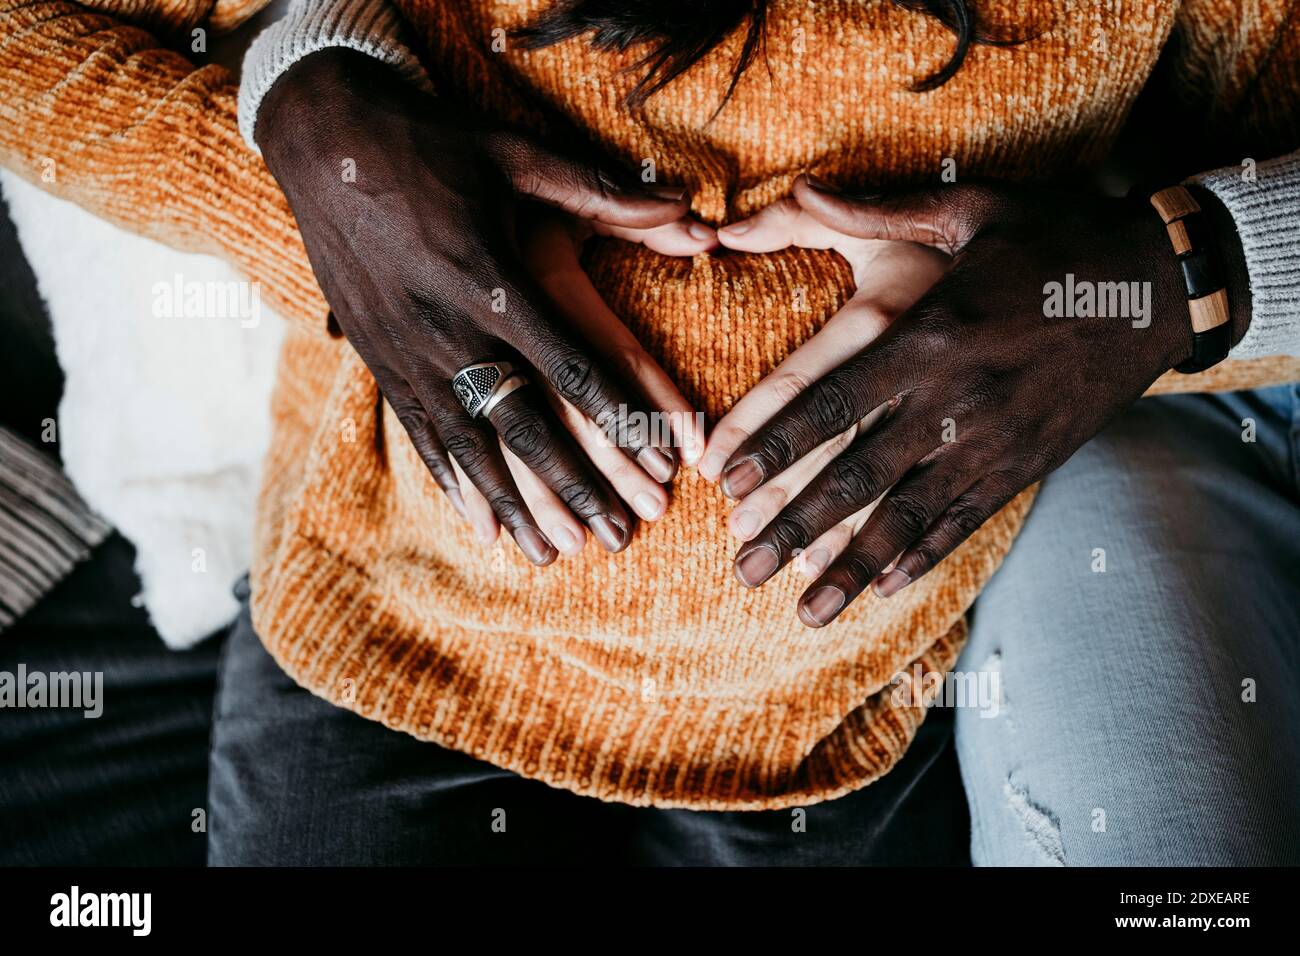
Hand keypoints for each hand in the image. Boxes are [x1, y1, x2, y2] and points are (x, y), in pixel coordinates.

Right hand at [256, 48, 714, 563]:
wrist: (322, 142)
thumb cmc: (431, 145)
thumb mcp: (516, 155)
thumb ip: (601, 192)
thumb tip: (690, 209)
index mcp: (492, 277)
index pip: (572, 365)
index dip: (620, 418)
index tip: (659, 465)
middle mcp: (450, 326)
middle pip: (524, 422)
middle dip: (575, 484)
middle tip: (616, 534)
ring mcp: (408, 350)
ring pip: (471, 445)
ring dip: (515, 504)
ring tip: (553, 554)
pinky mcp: (380, 359)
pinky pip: (421, 433)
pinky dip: (454, 484)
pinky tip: (481, 525)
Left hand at [707, 174, 1205, 626]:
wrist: (1163, 282)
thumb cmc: (1057, 237)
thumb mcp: (970, 207)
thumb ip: (875, 209)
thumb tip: (795, 188)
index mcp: (929, 331)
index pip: (831, 398)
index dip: (774, 442)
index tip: (724, 481)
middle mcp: (955, 396)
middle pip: (857, 474)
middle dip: (794, 526)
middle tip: (742, 568)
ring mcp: (995, 438)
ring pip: (908, 517)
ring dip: (850, 567)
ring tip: (804, 613)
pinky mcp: (1029, 463)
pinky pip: (966, 521)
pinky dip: (923, 556)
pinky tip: (884, 587)